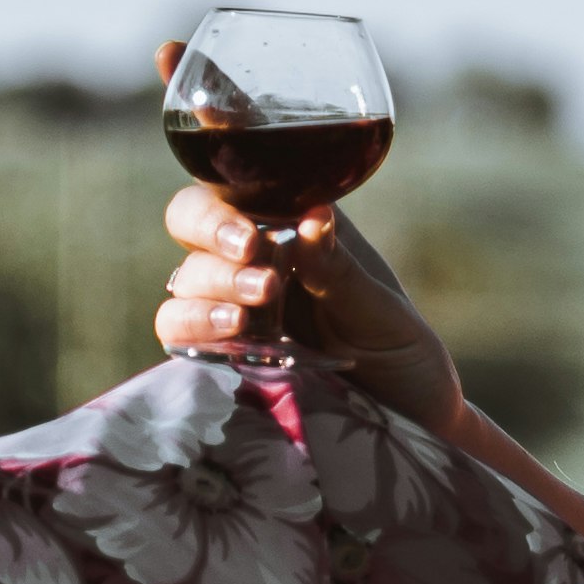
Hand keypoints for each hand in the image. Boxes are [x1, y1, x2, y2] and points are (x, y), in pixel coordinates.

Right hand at [156, 183, 459, 432]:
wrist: (404, 418)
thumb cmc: (398, 350)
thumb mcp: (380, 307)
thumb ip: (339, 269)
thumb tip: (310, 219)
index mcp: (294, 224)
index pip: (237, 179)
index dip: (217, 164)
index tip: (231, 183)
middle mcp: (255, 256)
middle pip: (192, 218)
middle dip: (213, 230)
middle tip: (253, 256)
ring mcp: (231, 302)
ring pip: (185, 276)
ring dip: (211, 285)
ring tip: (255, 305)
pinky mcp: (218, 351)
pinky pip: (178, 330)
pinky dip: (195, 326)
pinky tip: (231, 332)